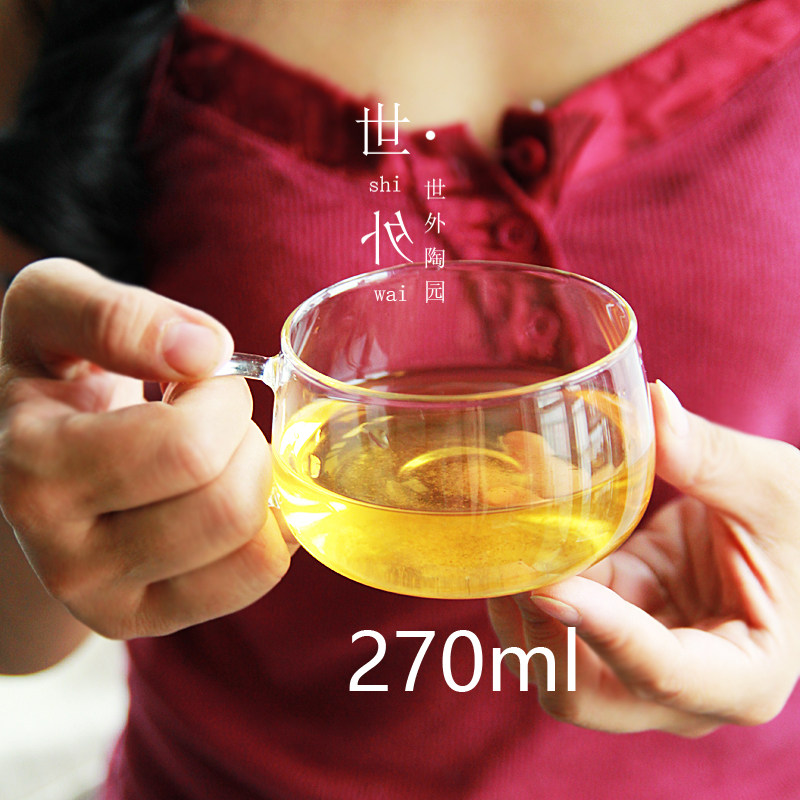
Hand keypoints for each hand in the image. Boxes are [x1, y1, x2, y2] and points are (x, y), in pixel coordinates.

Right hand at [0, 259, 292, 638]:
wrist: (31, 458)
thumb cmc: (54, 376)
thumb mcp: (53, 310)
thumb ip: (114, 316)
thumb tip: (203, 352)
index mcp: (33, 469)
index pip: (186, 447)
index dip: (220, 395)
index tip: (193, 376)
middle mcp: (61, 555)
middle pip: (226, 503)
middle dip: (244, 438)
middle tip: (211, 417)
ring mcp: (104, 600)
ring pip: (247, 540)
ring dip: (257, 477)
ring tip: (215, 454)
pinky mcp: (148, 619)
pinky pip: (257, 572)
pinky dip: (274, 522)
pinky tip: (238, 490)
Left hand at [488, 381, 799, 735]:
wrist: (781, 536)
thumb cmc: (798, 527)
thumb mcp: (774, 489)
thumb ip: (714, 458)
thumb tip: (652, 406)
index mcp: (740, 679)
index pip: (660, 672)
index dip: (600, 631)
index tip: (548, 587)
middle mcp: (674, 690)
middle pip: (583, 694)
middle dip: (537, 634)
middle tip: (509, 563)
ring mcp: (629, 658)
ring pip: (548, 659)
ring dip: (515, 605)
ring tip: (495, 537)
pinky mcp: (601, 618)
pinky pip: (547, 612)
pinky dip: (521, 575)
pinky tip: (507, 530)